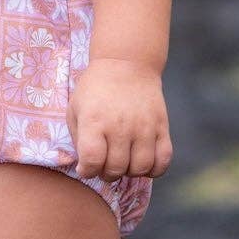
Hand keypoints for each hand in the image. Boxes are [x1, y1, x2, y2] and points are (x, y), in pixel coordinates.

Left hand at [67, 59, 172, 179]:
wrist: (126, 64)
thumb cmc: (95, 90)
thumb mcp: (75, 109)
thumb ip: (78, 139)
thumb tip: (87, 167)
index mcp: (94, 121)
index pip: (92, 160)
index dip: (87, 170)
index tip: (86, 167)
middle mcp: (120, 125)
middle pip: (116, 168)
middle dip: (107, 174)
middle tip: (104, 165)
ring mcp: (144, 126)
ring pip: (140, 168)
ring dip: (129, 173)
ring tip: (123, 163)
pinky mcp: (162, 126)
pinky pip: (163, 160)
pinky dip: (154, 169)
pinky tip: (143, 162)